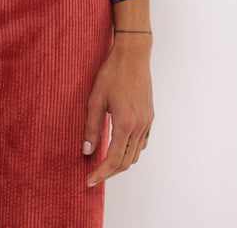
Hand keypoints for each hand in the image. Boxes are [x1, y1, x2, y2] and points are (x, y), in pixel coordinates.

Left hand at [83, 35, 153, 187]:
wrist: (133, 55)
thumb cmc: (112, 73)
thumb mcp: (95, 98)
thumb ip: (91, 127)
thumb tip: (86, 151)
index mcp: (125, 124)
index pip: (113, 160)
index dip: (100, 173)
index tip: (88, 181)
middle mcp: (139, 127)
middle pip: (126, 162)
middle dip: (109, 172)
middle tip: (93, 175)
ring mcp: (147, 123)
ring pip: (135, 155)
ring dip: (120, 163)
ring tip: (104, 163)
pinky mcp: (150, 117)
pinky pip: (142, 143)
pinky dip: (130, 151)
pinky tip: (119, 147)